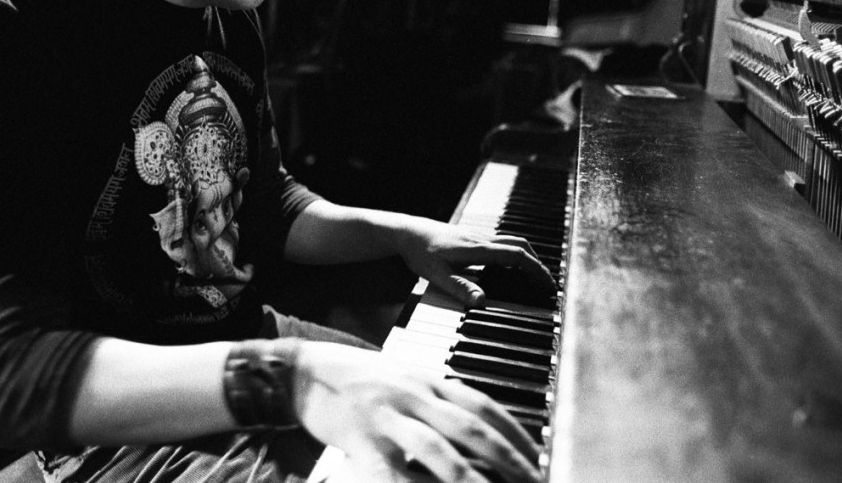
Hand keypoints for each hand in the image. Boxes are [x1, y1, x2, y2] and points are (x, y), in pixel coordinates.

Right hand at [295, 342, 543, 482]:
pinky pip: (387, 472)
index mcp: (427, 379)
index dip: (516, 431)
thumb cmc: (356, 378)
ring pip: (437, 449)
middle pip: (471, 427)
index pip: (484, 404)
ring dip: (471, 479)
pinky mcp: (358, 438)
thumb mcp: (403, 379)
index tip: (539, 456)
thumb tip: (479, 422)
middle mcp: (413, 394)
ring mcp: (386, 416)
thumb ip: (437, 398)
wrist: (302, 370)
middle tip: (535, 480)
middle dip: (509, 458)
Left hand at [395, 219, 555, 306]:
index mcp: (479, 248)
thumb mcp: (437, 274)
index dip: (536, 270)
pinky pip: (501, 244)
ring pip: (512, 242)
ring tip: (533, 277)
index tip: (548, 284)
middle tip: (546, 283)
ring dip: (527, 257)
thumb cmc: (420, 252)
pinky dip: (514, 254)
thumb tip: (482, 302)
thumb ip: (460, 288)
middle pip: (520, 246)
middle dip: (537, 263)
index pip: (517, 256)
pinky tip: (509, 268)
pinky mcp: (472, 238)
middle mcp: (482, 239)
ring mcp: (478, 236)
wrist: (407, 232)